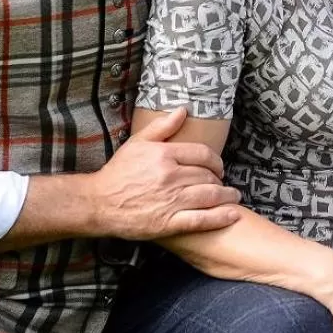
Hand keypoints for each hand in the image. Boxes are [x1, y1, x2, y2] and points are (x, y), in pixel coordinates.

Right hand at [93, 107, 238, 238]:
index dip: (216, 161)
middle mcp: (170, 176)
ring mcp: (171, 200)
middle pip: (208, 175)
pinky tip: (232, 215)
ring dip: (227, 196)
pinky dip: (220, 217)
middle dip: (219, 179)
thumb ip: (162, 127)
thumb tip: (183, 110)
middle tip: (222, 183)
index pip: (203, 154)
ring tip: (233, 197)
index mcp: (164, 155)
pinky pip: (202, 219)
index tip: (218, 167)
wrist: (98, 203)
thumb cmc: (118, 172)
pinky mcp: (169, 223)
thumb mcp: (137, 143)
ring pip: (210, 195)